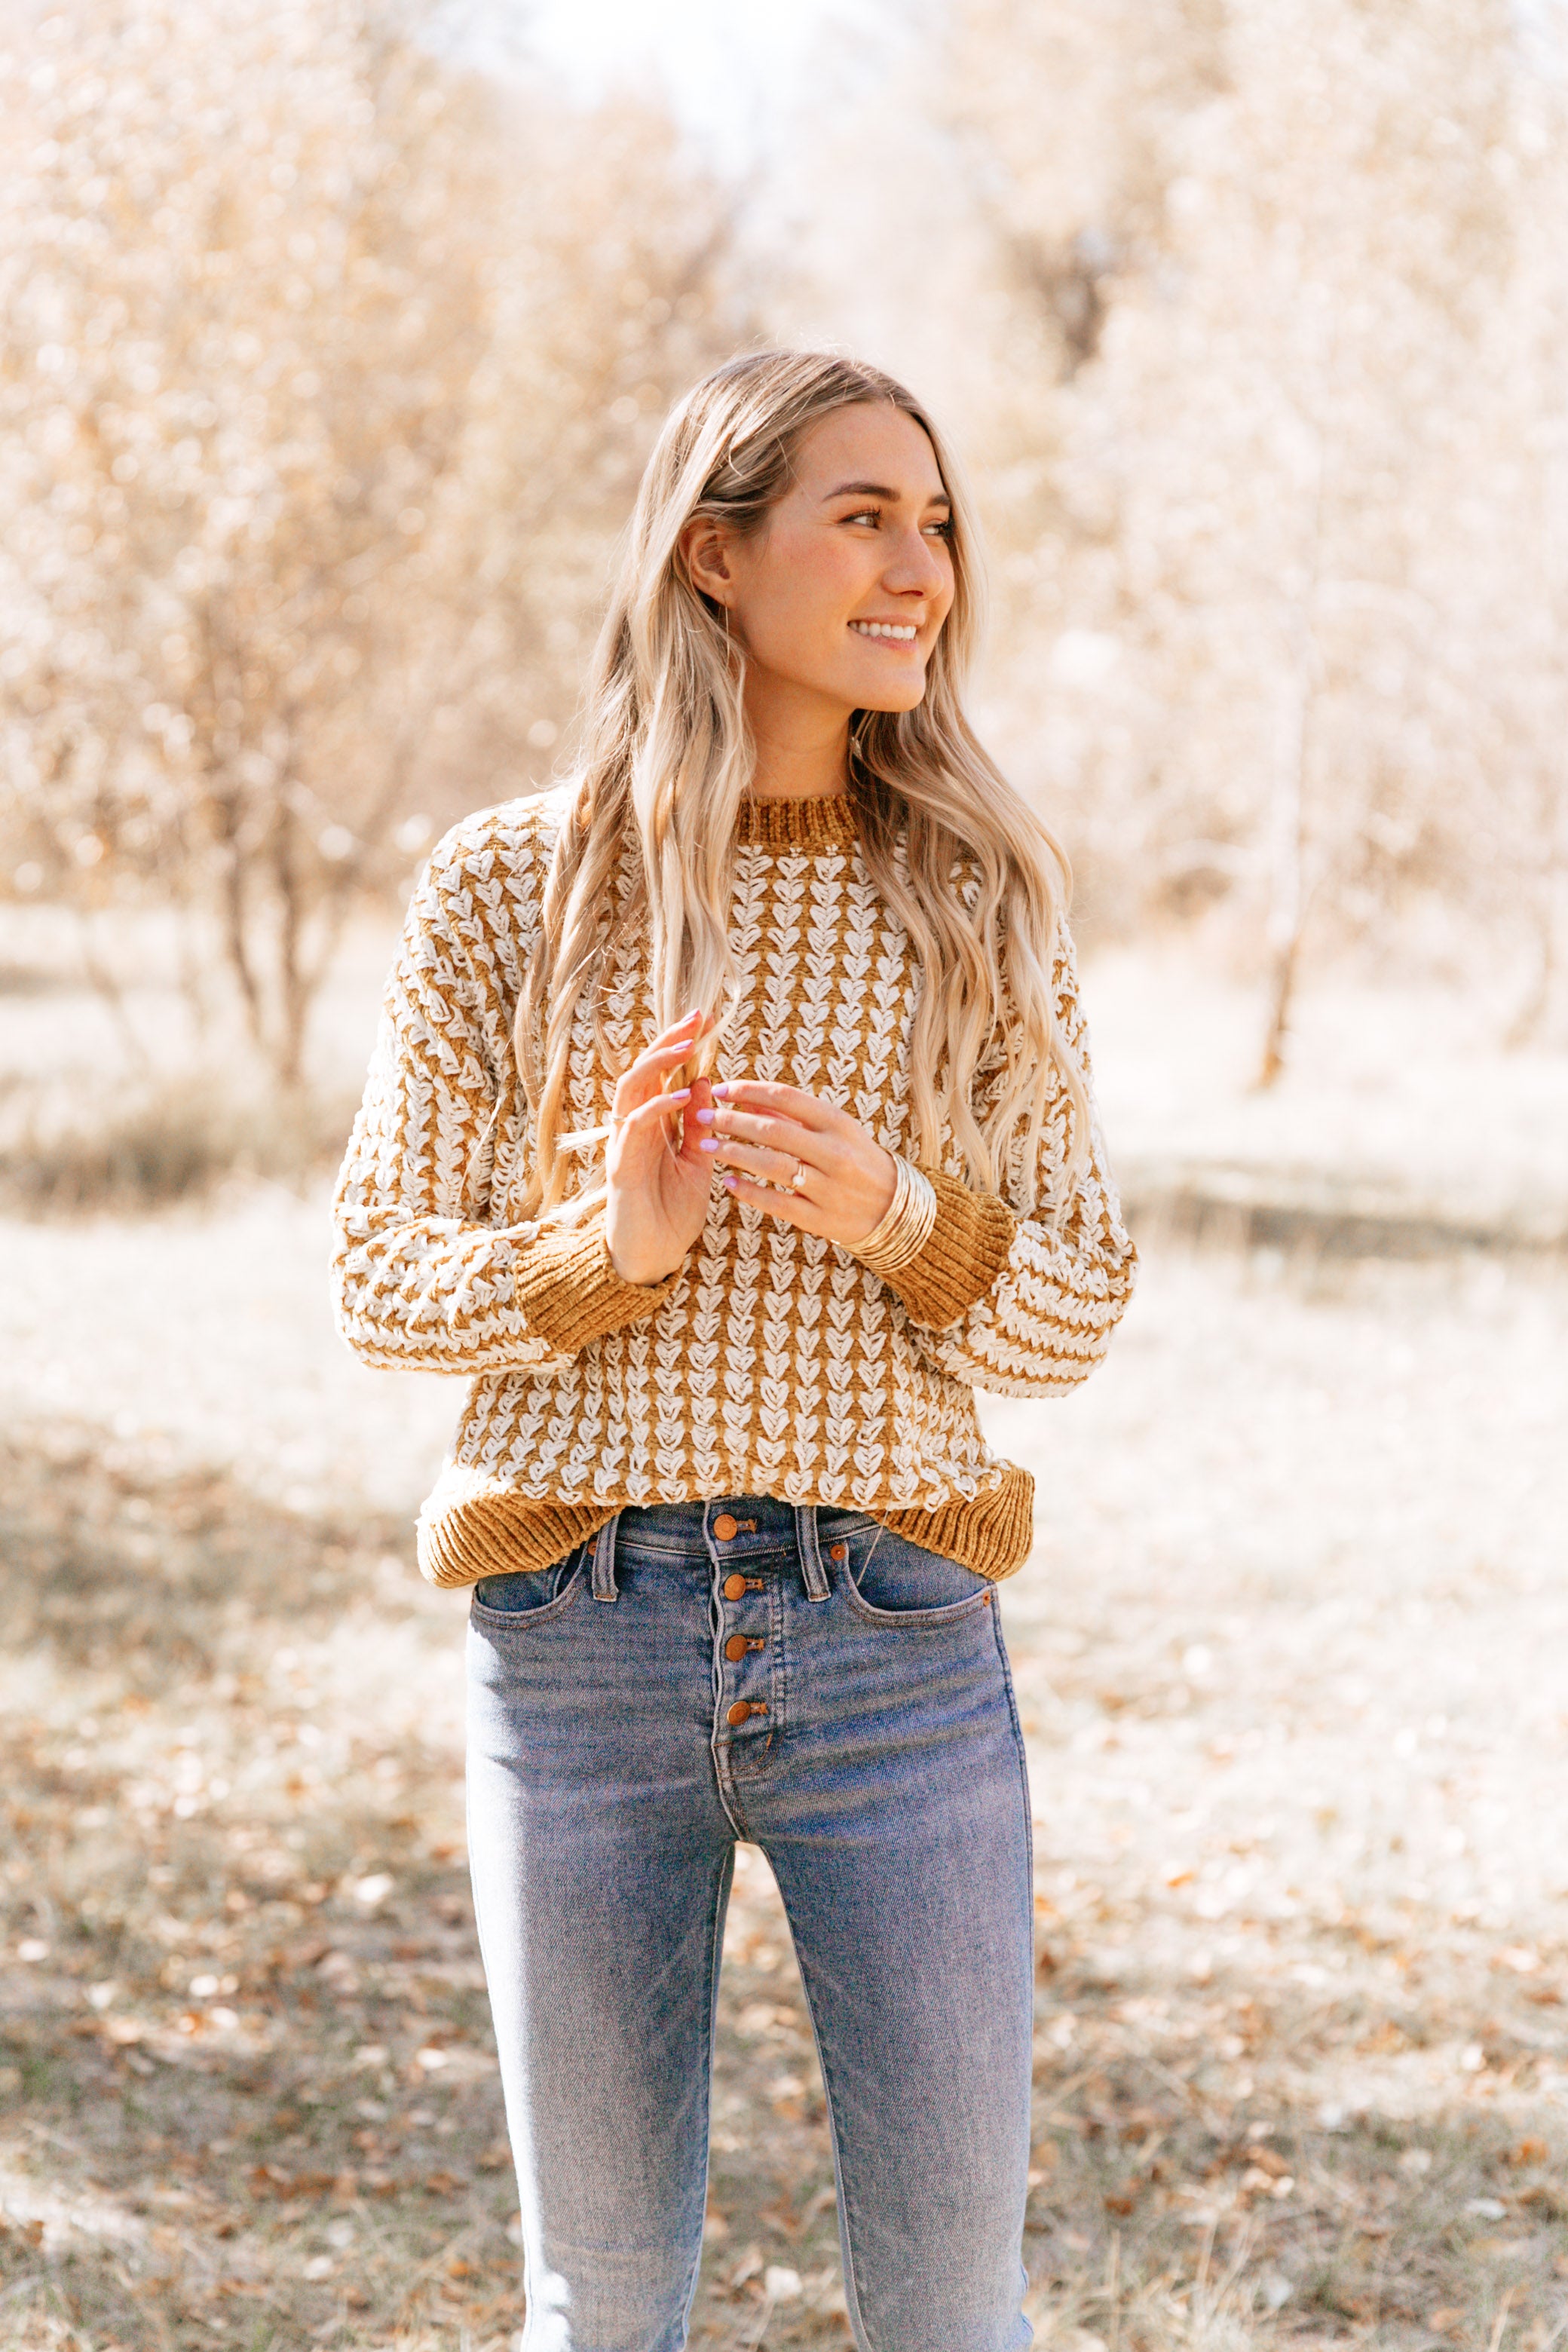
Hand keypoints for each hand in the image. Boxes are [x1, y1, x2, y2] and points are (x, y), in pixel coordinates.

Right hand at [604, 1010, 716, 1285]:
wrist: (654, 1256)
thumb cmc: (673, 1212)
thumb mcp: (698, 1162)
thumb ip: (699, 1125)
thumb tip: (704, 1082)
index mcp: (654, 1123)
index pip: (664, 1072)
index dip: (681, 1044)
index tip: (709, 1020)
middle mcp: (634, 1126)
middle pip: (643, 1069)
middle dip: (669, 1041)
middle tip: (697, 1018)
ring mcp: (624, 1143)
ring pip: (631, 1088)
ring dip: (658, 1063)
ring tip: (687, 1046)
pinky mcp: (620, 1165)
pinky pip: (634, 1126)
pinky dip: (656, 1106)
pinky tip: (681, 1095)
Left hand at [695, 1079, 896, 1246]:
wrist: (893, 1208)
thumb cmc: (857, 1159)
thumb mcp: (834, 1130)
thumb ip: (792, 1116)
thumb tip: (748, 1100)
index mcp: (837, 1123)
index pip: (786, 1097)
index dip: (749, 1090)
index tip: (720, 1089)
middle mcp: (834, 1152)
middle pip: (773, 1131)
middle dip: (732, 1121)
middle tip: (703, 1115)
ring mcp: (828, 1187)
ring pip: (772, 1166)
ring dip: (734, 1153)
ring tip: (706, 1145)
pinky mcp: (821, 1218)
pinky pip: (778, 1203)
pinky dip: (750, 1192)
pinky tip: (727, 1182)